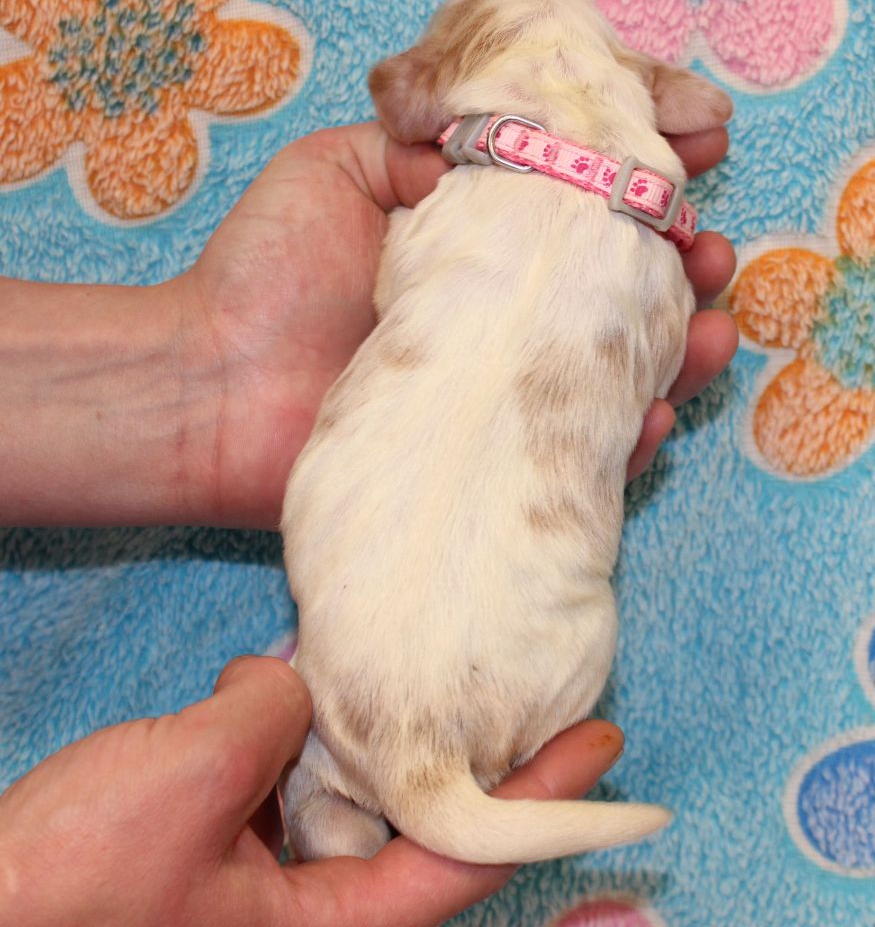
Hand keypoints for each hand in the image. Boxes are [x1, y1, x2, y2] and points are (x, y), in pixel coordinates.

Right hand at [0, 657, 623, 926]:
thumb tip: (292, 681)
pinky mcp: (215, 846)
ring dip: (374, 732)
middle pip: (415, 824)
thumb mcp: (194, 777)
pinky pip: (285, 780)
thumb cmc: (74, 885)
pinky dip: (302, 729)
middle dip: (468, 759)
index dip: (549, 803)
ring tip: (419, 664)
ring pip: (346, 793)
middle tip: (529, 683)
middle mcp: (303, 908)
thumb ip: (272, 715)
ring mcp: (259, 876)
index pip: (467, 856)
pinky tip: (293, 679)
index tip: (608, 747)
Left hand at [172, 122, 736, 525]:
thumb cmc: (263, 275)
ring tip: (714, 324)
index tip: (694, 146)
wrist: (208, 389)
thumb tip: (506, 145)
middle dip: (674, 264)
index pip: (573, 207)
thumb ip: (422, 145)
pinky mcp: (487, 457)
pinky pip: (576, 450)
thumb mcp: (339, 169)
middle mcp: (496, 316)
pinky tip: (658, 410)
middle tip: (709, 249)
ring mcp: (496, 390)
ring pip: (608, 370)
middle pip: (608, 289)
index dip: (636, 178)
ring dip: (676, 348)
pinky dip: (626, 435)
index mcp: (472, 243)